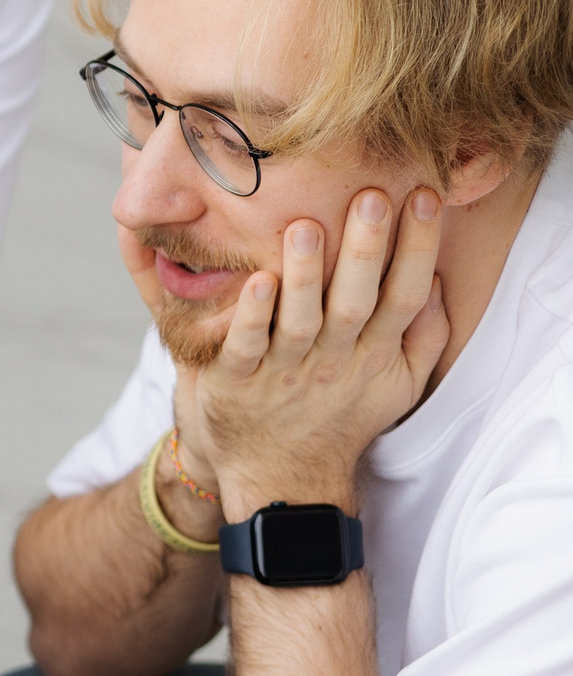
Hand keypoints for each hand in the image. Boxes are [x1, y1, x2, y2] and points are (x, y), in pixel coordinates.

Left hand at [188, 188, 448, 519]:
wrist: (284, 478)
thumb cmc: (339, 417)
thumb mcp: (396, 386)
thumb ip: (423, 336)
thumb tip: (438, 280)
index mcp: (373, 354)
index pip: (405, 295)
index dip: (418, 247)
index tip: (426, 198)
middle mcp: (333, 360)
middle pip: (356, 300)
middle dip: (366, 249)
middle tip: (372, 196)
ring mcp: (285, 371)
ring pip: (299, 320)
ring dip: (303, 275)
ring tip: (304, 228)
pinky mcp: (237, 382)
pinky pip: (245, 346)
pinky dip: (250, 316)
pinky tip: (255, 281)